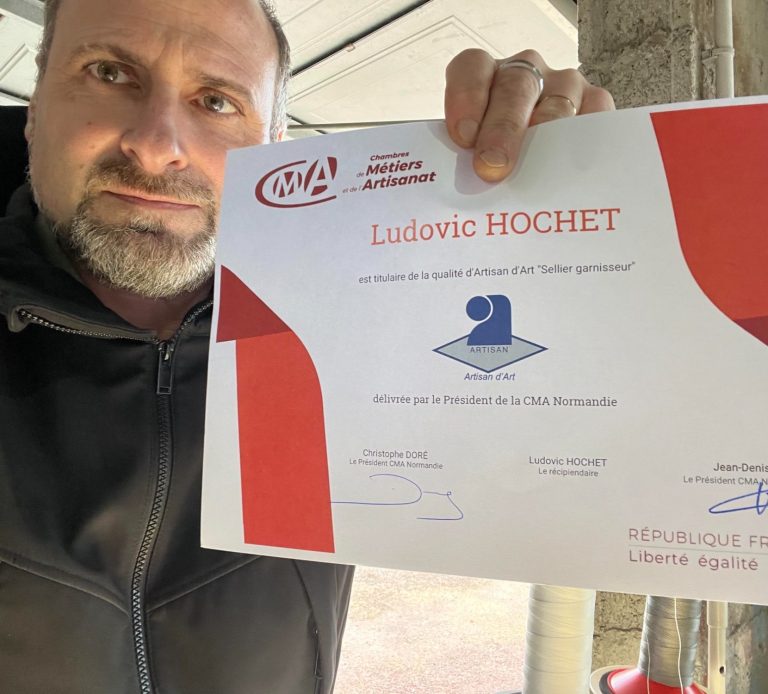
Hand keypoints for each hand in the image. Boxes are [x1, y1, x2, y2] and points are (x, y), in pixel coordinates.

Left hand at [444, 49, 614, 181]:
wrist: (531, 177)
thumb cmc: (494, 166)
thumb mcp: (471, 161)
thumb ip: (459, 164)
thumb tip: (449, 195)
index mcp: (485, 78)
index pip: (472, 68)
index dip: (466, 96)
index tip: (462, 136)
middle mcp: (525, 74)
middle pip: (516, 86)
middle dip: (503, 128)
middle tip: (492, 166)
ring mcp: (563, 85)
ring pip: (557, 100)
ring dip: (543, 135)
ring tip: (534, 168)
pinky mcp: (595, 103)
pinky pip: (595, 112)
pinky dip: (583, 136)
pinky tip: (571, 162)